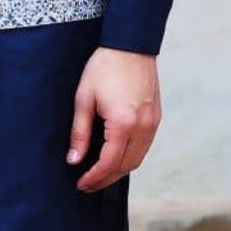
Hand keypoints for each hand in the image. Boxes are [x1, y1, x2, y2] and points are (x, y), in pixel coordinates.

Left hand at [66, 47, 160, 191]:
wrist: (131, 45)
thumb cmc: (104, 68)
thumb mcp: (84, 98)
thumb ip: (79, 132)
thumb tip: (74, 159)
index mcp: (123, 123)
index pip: (109, 163)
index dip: (94, 177)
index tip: (81, 184)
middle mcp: (142, 127)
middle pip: (125, 167)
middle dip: (106, 179)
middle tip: (88, 184)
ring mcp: (153, 123)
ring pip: (137, 160)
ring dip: (119, 171)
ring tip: (100, 174)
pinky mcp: (156, 118)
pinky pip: (144, 147)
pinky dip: (130, 157)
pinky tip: (116, 157)